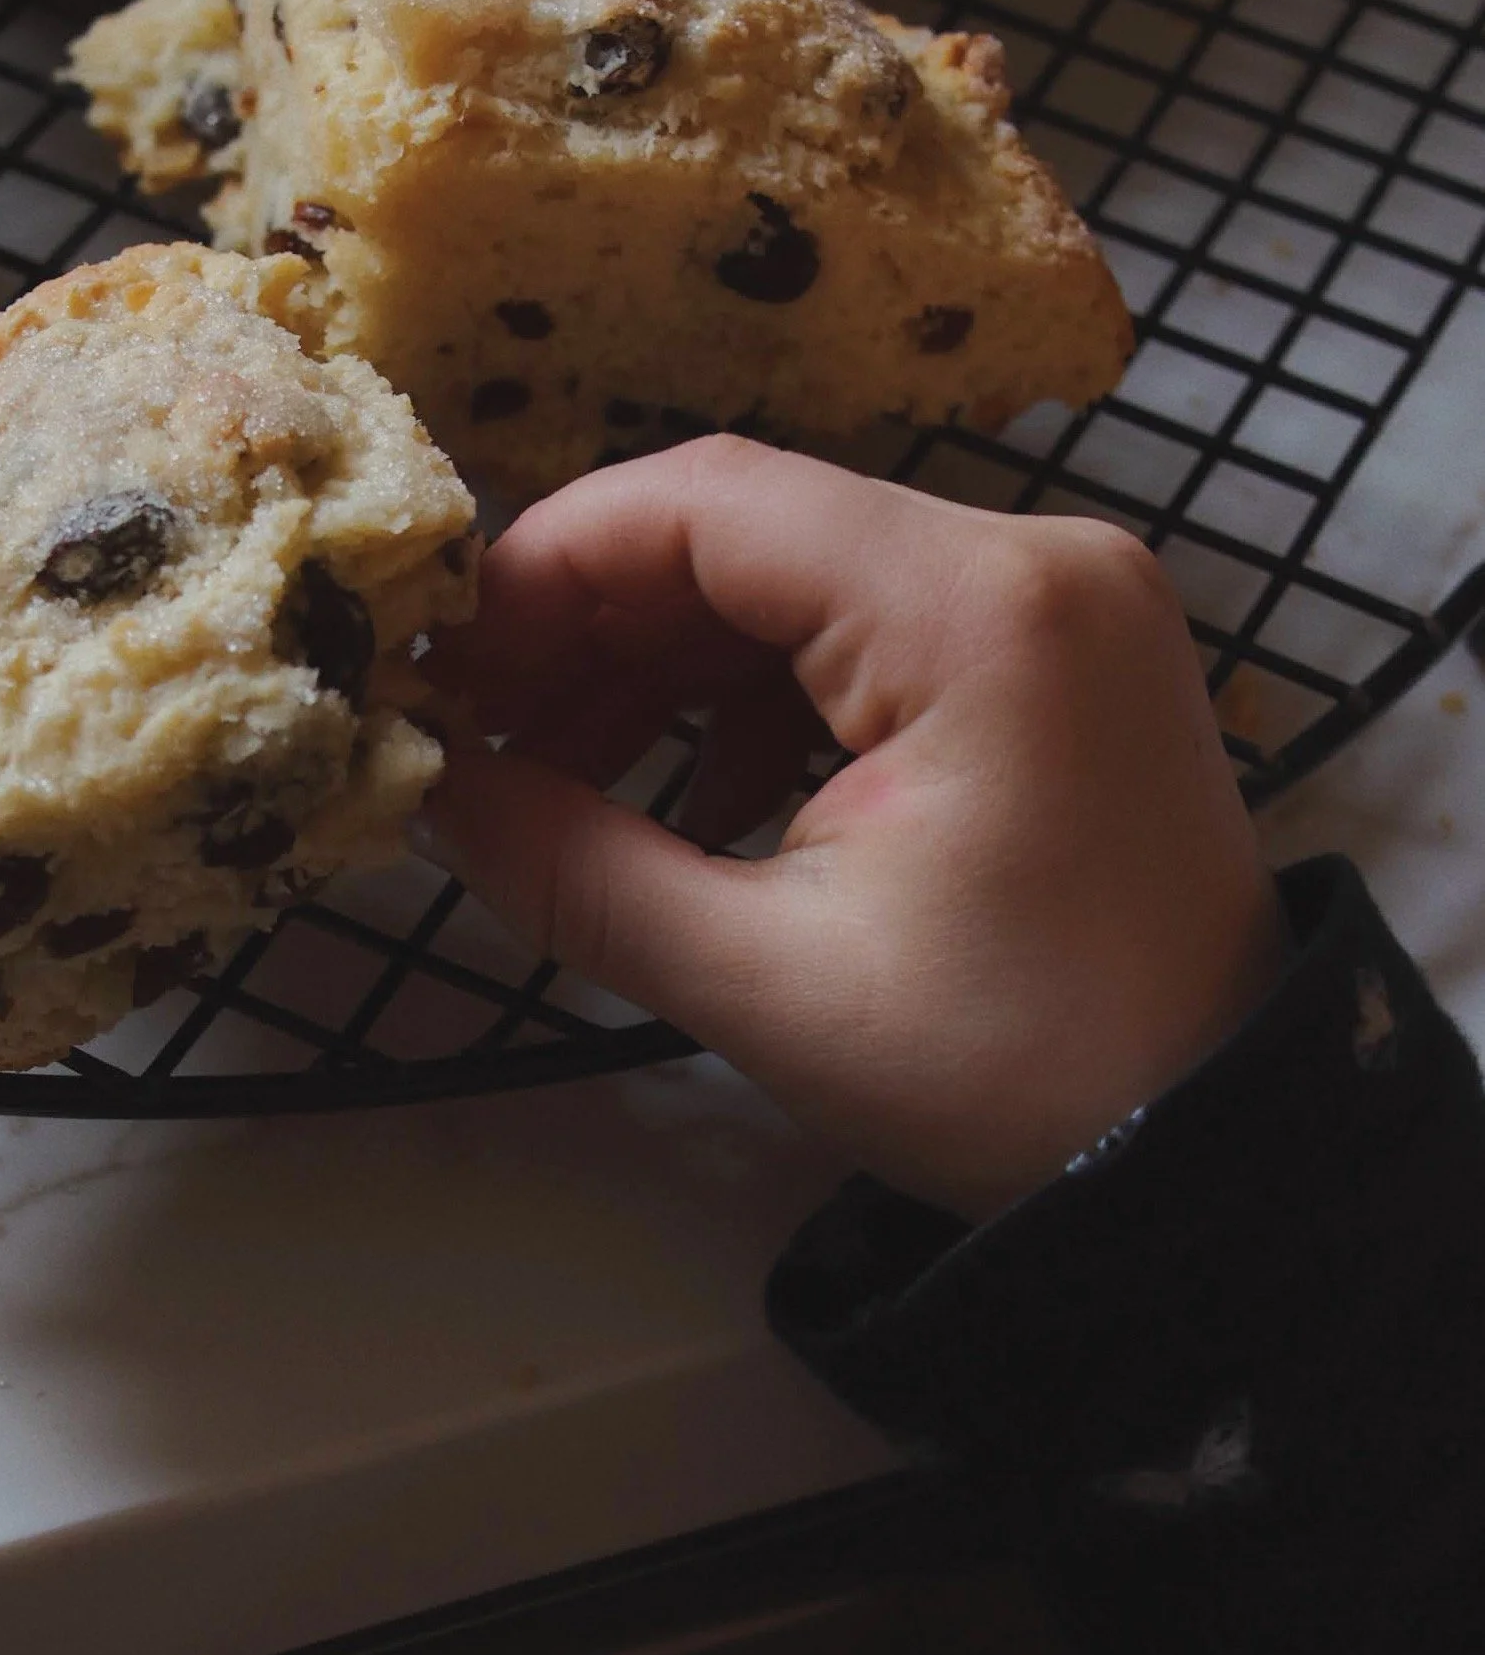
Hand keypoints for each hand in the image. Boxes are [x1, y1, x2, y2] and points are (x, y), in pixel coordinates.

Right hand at [421, 439, 1288, 1218]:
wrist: (1222, 1151)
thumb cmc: (1019, 1073)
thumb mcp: (764, 979)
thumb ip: (573, 866)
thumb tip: (433, 789)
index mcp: (979, 610)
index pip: (709, 502)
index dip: (546, 566)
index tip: (440, 657)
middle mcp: (1035, 562)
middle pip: (750, 527)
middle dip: (593, 624)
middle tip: (474, 730)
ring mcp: (1060, 604)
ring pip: (800, 577)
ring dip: (664, 665)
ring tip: (556, 781)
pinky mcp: (1061, 659)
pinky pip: (870, 629)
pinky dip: (759, 698)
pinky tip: (688, 803)